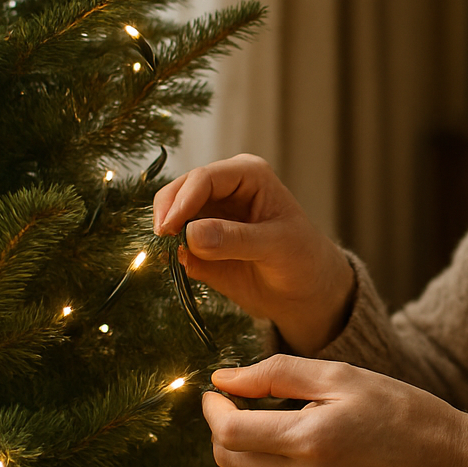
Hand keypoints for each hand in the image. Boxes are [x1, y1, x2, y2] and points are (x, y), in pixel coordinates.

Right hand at [152, 154, 354, 354]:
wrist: (306, 291)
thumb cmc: (302, 258)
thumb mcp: (275, 246)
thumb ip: (234, 239)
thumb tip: (189, 234)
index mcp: (248, 175)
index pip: (204, 178)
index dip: (182, 200)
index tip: (168, 228)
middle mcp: (224, 188)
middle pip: (179, 191)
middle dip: (167, 214)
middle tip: (161, 241)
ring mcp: (209, 215)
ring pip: (171, 215)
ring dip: (163, 233)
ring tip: (164, 254)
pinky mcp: (199, 242)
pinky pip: (173, 242)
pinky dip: (166, 251)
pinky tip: (168, 263)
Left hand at [202, 355, 467, 466]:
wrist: (445, 463)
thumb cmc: (397, 408)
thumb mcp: (340, 375)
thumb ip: (276, 374)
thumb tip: (223, 378)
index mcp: (310, 440)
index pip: (230, 432)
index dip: (213, 409)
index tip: (215, 391)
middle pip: (229, 459)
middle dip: (221, 428)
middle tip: (236, 401)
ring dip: (239, 451)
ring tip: (264, 422)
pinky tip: (289, 447)